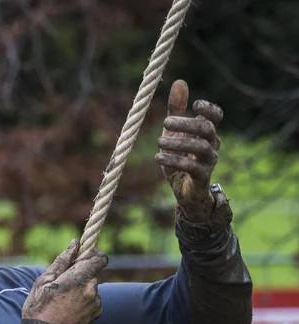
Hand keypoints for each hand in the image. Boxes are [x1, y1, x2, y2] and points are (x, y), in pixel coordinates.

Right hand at [22, 239, 107, 323]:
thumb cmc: (39, 309)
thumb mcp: (44, 281)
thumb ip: (62, 260)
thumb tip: (75, 244)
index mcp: (78, 278)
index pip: (100, 258)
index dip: (92, 255)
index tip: (81, 257)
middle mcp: (92, 290)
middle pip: (92, 273)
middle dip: (80, 274)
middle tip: (62, 283)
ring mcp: (96, 303)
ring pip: (92, 287)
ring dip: (81, 288)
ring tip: (62, 300)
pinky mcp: (96, 314)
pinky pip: (92, 300)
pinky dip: (83, 301)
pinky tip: (68, 309)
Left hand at [155, 80, 222, 222]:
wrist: (185, 191)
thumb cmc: (181, 158)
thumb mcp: (174, 133)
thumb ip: (177, 110)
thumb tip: (180, 81)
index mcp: (207, 132)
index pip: (216, 116)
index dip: (209, 109)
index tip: (195, 104)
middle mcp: (212, 145)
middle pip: (206, 129)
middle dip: (186, 124)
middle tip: (165, 123)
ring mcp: (209, 161)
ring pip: (199, 147)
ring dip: (178, 143)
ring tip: (158, 142)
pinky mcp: (202, 176)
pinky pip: (191, 166)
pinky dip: (174, 161)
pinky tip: (158, 157)